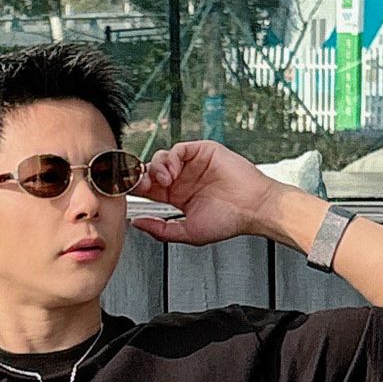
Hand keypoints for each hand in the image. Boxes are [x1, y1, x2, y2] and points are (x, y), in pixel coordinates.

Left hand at [130, 140, 277, 245]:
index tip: (128, 193)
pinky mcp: (203, 152)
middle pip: (151, 170)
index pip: (149, 189)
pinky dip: (171, 158)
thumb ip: (161, 230)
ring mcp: (192, 165)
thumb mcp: (188, 232)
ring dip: (157, 168)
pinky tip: (173, 172)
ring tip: (164, 181)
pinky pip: (179, 149)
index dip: (137, 189)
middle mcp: (183, 180)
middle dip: (142, 176)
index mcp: (177, 197)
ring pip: (162, 158)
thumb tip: (137, 223)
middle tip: (140, 184)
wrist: (254, 208)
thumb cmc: (229, 221)